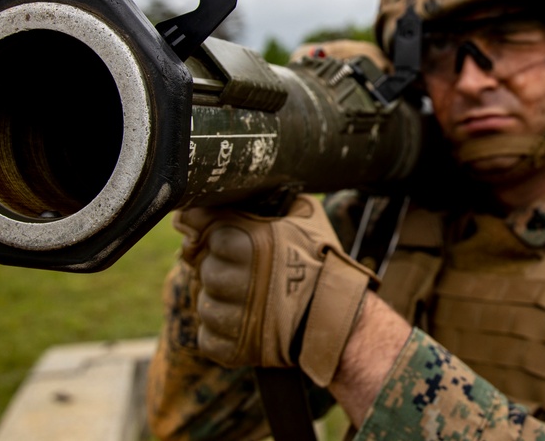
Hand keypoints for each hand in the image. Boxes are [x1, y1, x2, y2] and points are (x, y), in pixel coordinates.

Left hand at [173, 195, 376, 385]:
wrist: (342, 316)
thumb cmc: (322, 260)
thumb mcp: (302, 214)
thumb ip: (262, 200)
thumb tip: (219, 195)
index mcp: (248, 240)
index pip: (202, 226)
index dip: (208, 230)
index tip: (218, 236)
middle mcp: (236, 277)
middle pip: (202, 266)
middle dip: (219, 266)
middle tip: (247, 270)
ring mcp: (232, 317)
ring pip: (203, 302)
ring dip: (220, 300)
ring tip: (250, 298)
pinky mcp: (231, 349)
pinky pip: (207, 335)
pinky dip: (221, 330)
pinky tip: (246, 322)